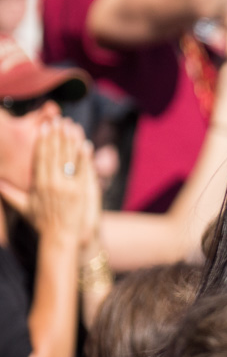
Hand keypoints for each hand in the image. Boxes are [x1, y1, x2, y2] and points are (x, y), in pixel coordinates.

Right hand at [28, 119, 99, 247]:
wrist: (59, 237)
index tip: (44, 127)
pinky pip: (83, 169)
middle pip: (54, 154)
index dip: (42, 141)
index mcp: (38, 184)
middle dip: (56, 135)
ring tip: (71, 125)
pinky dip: (85, 156)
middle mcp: (52, 183)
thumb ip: (10, 193)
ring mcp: (67, 187)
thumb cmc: (41, 222)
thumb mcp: (23, 207)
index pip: (40, 157)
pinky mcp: (81, 191)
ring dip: (70, 140)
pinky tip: (86, 143)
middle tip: (58, 119)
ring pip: (69, 158)